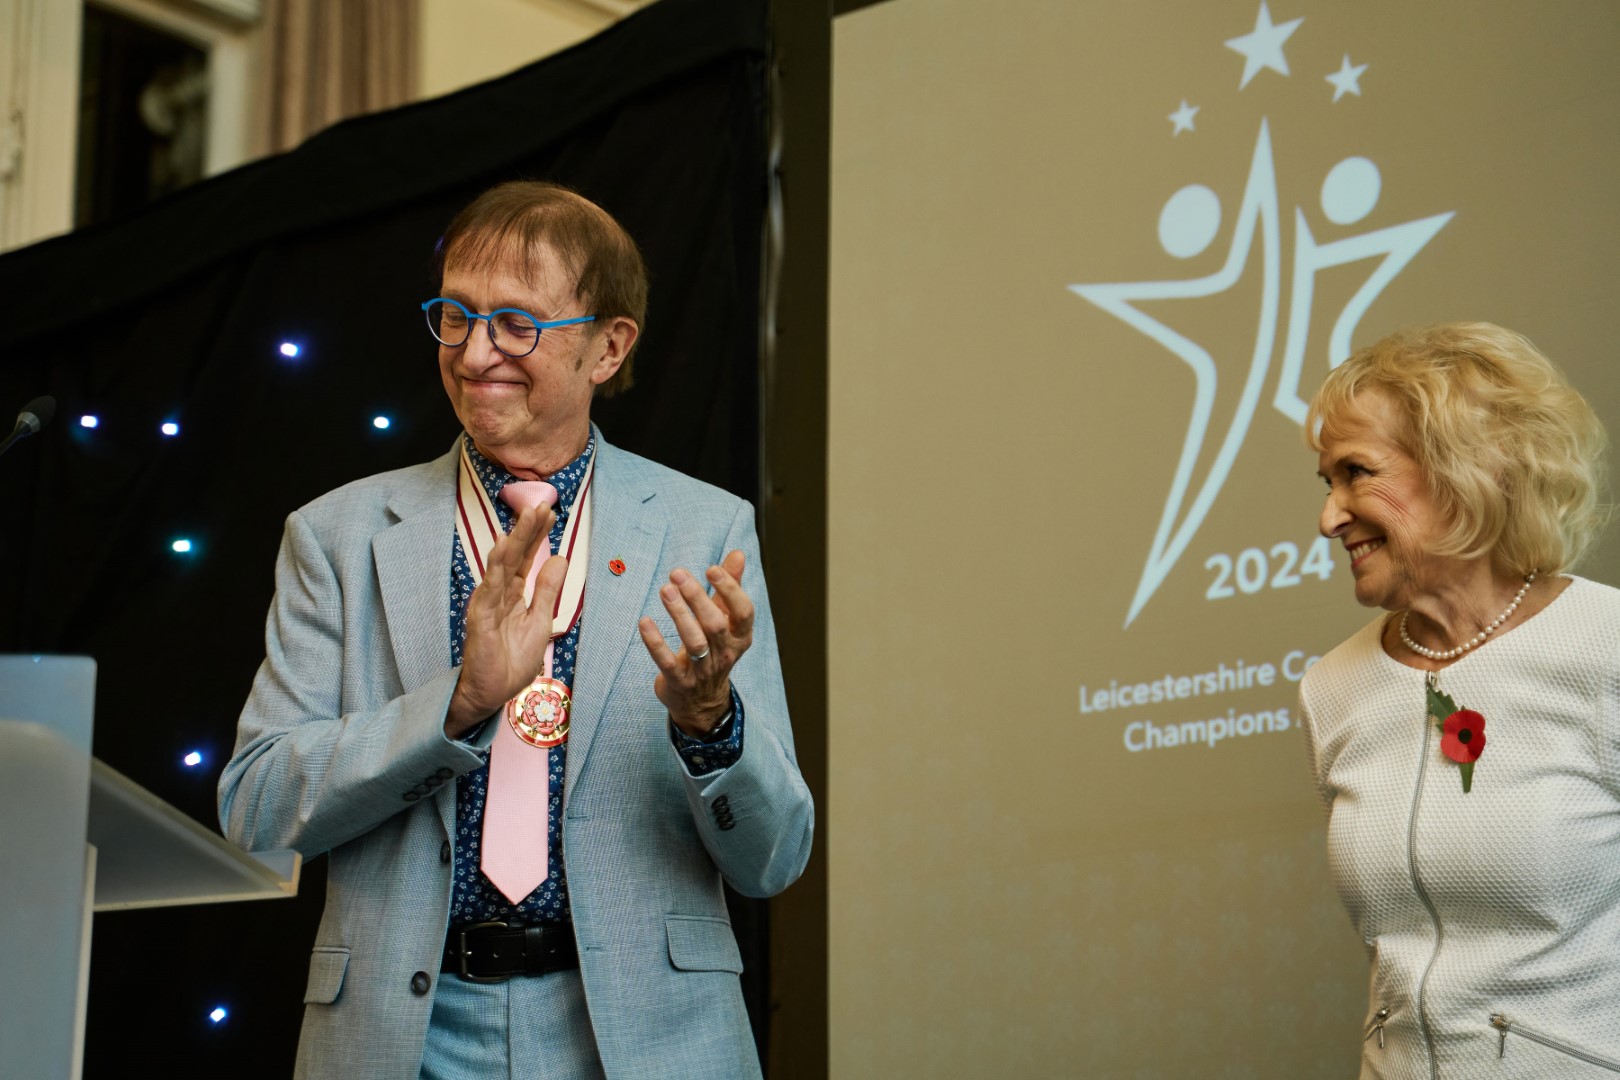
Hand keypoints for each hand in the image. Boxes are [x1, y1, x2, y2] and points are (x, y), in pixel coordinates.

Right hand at [447, 504, 566, 737]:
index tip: (550, 513)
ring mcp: (488, 603)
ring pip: (502, 565)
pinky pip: (489, 588)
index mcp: (514, 593)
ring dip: (515, 539)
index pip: (527, 558)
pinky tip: (501, 546)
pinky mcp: (481, 617)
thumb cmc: (512, 660)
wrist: (493, 693)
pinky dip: (495, 566)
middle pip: (515, 555)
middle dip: (527, 529)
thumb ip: (547, 591)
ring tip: (527, 516)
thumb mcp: (540, 620)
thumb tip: (560, 559)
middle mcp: (500, 593)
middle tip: (541, 504)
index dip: (537, 535)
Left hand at [638, 550, 752, 737]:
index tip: (712, 568)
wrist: (701, 702)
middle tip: (678, 574)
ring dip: (679, 615)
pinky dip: (655, 642)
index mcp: (740, 637)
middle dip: (697, 598)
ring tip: (665, 590)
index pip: (743, 612)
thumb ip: (730, 587)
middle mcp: (725, 654)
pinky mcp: (679, 682)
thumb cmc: (714, 650)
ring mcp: (702, 670)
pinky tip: (645, 622)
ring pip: (694, 642)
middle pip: (715, 624)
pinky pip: (666, 662)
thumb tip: (738, 553)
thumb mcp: (725, 620)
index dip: (730, 590)